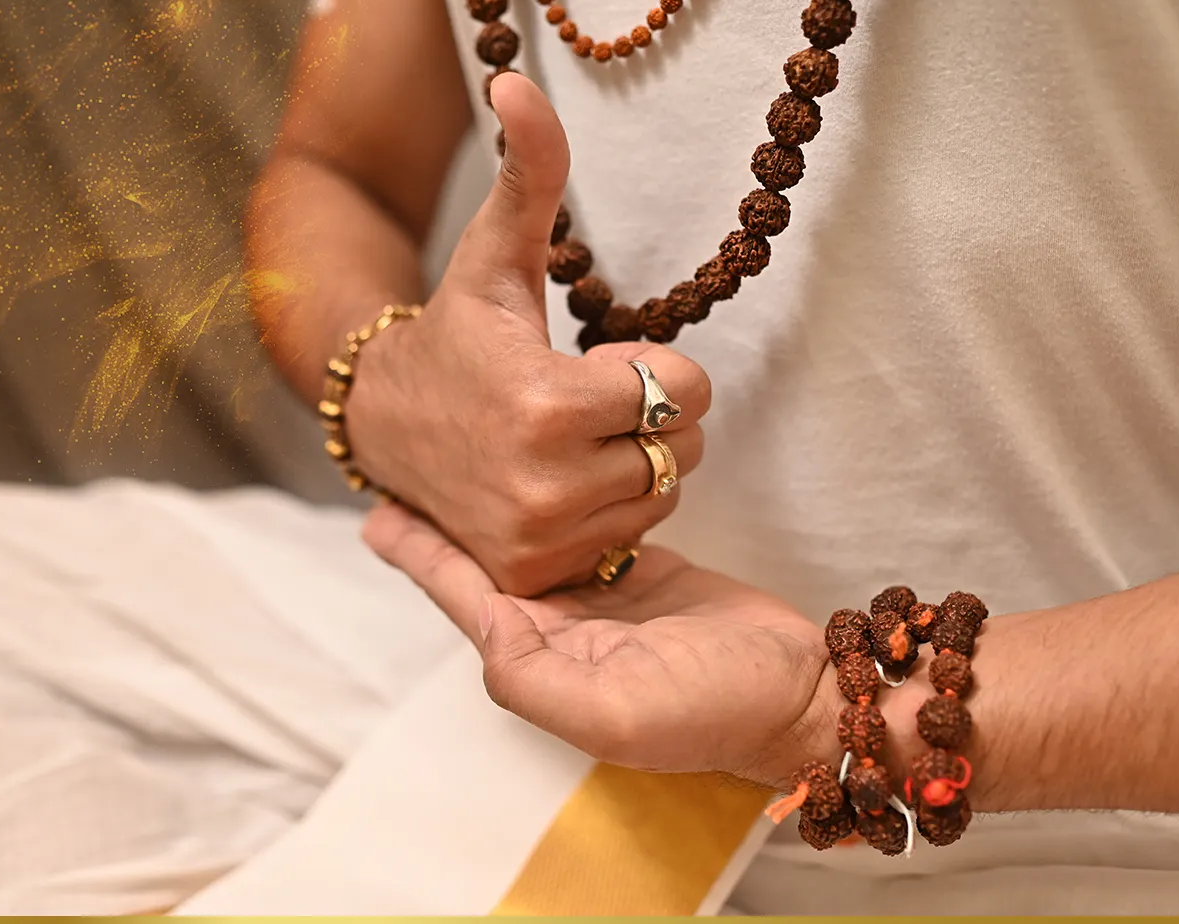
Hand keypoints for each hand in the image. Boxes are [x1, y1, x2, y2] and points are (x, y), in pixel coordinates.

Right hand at [345, 73, 711, 597]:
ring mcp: (539, 542)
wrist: (384, 423)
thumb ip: (529, 172)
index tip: (597, 361)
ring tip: (565, 440)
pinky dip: (609, 511)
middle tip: (581, 401)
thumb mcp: (494, 254)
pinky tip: (556, 482)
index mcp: (545, 405)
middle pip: (682, 449)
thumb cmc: (457, 333)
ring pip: (659, 495)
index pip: (686, 392)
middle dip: (648, 417)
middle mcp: (545, 487)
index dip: (652, 369)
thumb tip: (515, 81)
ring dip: (632, 462)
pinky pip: (629, 540)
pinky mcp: (533, 576)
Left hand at [364, 502, 835, 784]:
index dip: (424, 555)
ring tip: (461, 465)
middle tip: (406, 471)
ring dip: (495, 508)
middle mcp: (560, 633)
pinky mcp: (641, 577)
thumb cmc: (711, 711)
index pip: (468, 597)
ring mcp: (601, 605)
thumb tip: (479, 616)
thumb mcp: (611, 713)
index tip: (379, 512)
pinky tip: (534, 481)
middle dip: (448, 523)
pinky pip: (584, 531)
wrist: (799, 694)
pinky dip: (556, 504)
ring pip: (532, 543)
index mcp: (541, 660)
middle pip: (488, 566)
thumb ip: (530, 673)